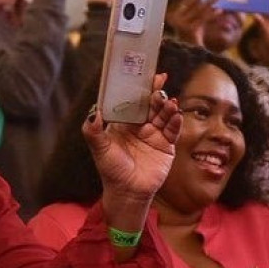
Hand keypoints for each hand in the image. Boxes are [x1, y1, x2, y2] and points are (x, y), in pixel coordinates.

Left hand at [86, 73, 181, 202]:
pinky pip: (173, 130)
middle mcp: (141, 126)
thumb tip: (92, 112)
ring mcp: (155, 134)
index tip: (145, 75)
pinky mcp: (166, 145)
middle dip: (155, 93)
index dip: (139, 88)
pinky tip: (176, 114)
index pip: (133, 101)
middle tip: (159, 82)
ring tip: (168, 101)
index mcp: (124, 123)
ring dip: (167, 106)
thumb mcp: (99, 149)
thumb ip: (93, 131)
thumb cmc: (111, 170)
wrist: (127, 193)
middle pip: (150, 104)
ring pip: (163, 114)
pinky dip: (175, 121)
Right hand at [165, 0, 218, 47]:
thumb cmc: (191, 42)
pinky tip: (220, 11)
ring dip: (210, 1)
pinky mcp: (190, 30)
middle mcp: (177, 19)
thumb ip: (195, 14)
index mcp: (176, 16)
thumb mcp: (192, 25)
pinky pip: (203, 19)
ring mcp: (182, 25)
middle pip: (191, 2)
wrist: (189, 57)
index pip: (186, 0)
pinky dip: (212, 14)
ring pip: (199, 9)